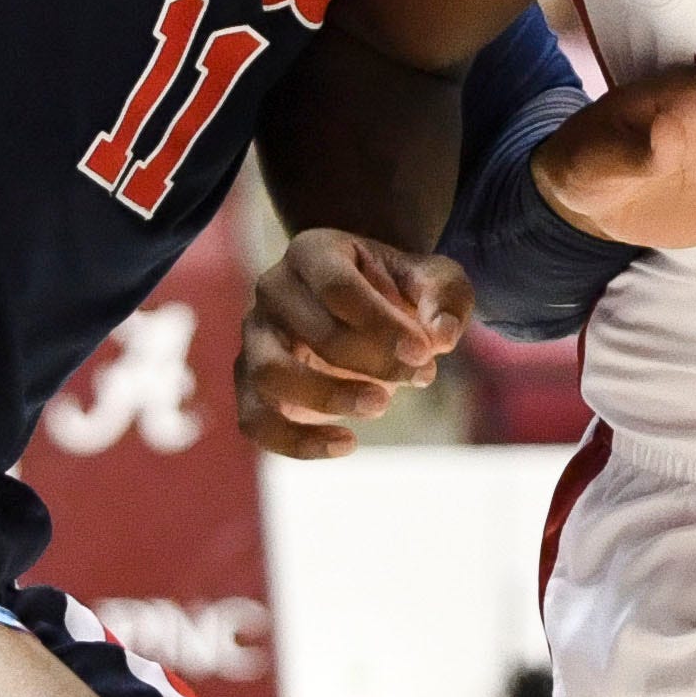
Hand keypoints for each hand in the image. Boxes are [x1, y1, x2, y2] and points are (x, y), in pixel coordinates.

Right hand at [236, 232, 474, 462]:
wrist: (365, 307)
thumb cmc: (400, 290)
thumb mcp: (434, 280)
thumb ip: (445, 298)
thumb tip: (442, 337)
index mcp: (313, 252)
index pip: (338, 288)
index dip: (382, 325)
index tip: (425, 354)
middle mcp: (273, 289)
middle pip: (311, 332)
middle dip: (373, 362)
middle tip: (422, 376)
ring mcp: (256, 337)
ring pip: (269, 375)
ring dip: (328, 398)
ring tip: (381, 405)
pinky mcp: (251, 383)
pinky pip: (255, 420)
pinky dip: (295, 442)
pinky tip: (346, 444)